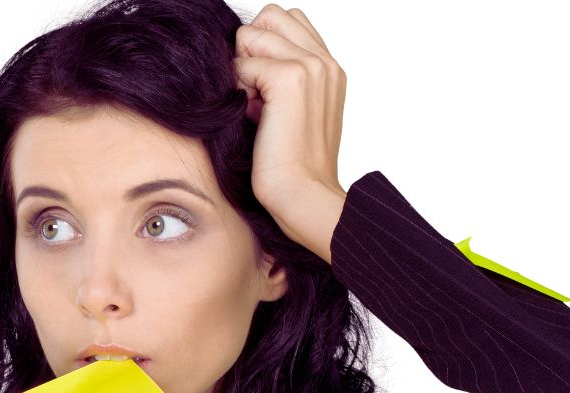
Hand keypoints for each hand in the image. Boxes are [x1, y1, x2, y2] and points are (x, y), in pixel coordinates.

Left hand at [232, 5, 347, 258]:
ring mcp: (310, 66)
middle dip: (251, 49)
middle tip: (254, 94)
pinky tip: (253, 118)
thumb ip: (278, 83)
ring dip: (243, 70)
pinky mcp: (290, 78)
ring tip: (255, 107)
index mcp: (330, 70)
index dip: (264, 51)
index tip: (263, 94)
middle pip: (270, 16)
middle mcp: (325, 62)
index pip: (287, 23)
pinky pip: (243, 64)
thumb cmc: (293, 169)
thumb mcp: (289, 116)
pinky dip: (240, 90)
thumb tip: (244, 65)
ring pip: (253, 34)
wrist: (303, 197)